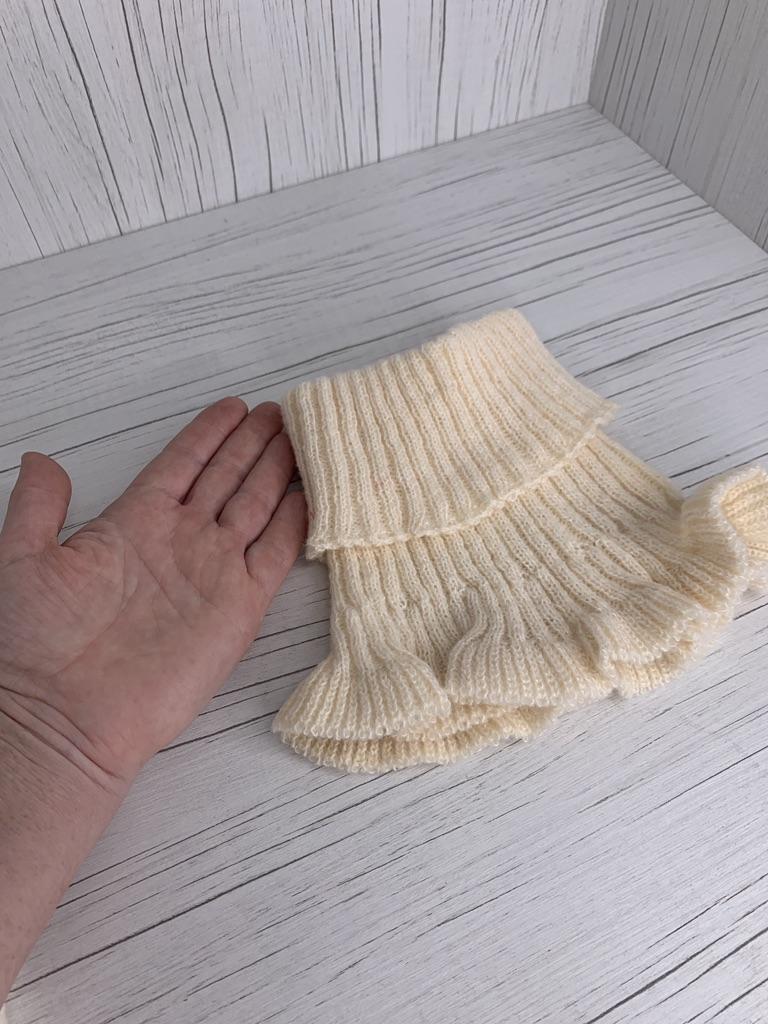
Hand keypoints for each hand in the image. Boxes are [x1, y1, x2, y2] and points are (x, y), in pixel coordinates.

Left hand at [0, 398, 306, 791]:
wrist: (65, 717)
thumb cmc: (33, 644)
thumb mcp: (19, 558)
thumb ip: (37, 505)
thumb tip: (42, 459)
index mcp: (133, 523)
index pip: (182, 465)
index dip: (208, 434)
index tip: (234, 406)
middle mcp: (179, 542)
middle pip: (227, 478)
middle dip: (254, 443)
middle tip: (283, 413)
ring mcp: (212, 572)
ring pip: (256, 506)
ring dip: (279, 471)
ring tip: (302, 439)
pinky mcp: (239, 608)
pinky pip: (277, 553)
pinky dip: (296, 523)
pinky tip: (311, 494)